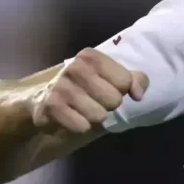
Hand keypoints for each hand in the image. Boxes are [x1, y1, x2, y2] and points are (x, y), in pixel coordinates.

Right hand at [33, 48, 147, 133]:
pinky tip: (72, 118)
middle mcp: (74, 67)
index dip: (121, 90)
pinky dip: (81, 127)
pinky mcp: (51, 106)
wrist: (46, 102)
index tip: (110, 88)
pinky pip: (82, 126)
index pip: (125, 81)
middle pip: (114, 99)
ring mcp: (60, 86)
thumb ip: (136, 80)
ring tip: (82, 110)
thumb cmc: (87, 90)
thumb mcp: (113, 79)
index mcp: (90, 56)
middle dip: (108, 106)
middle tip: (94, 101)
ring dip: (94, 118)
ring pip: (99, 115)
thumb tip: (138, 95)